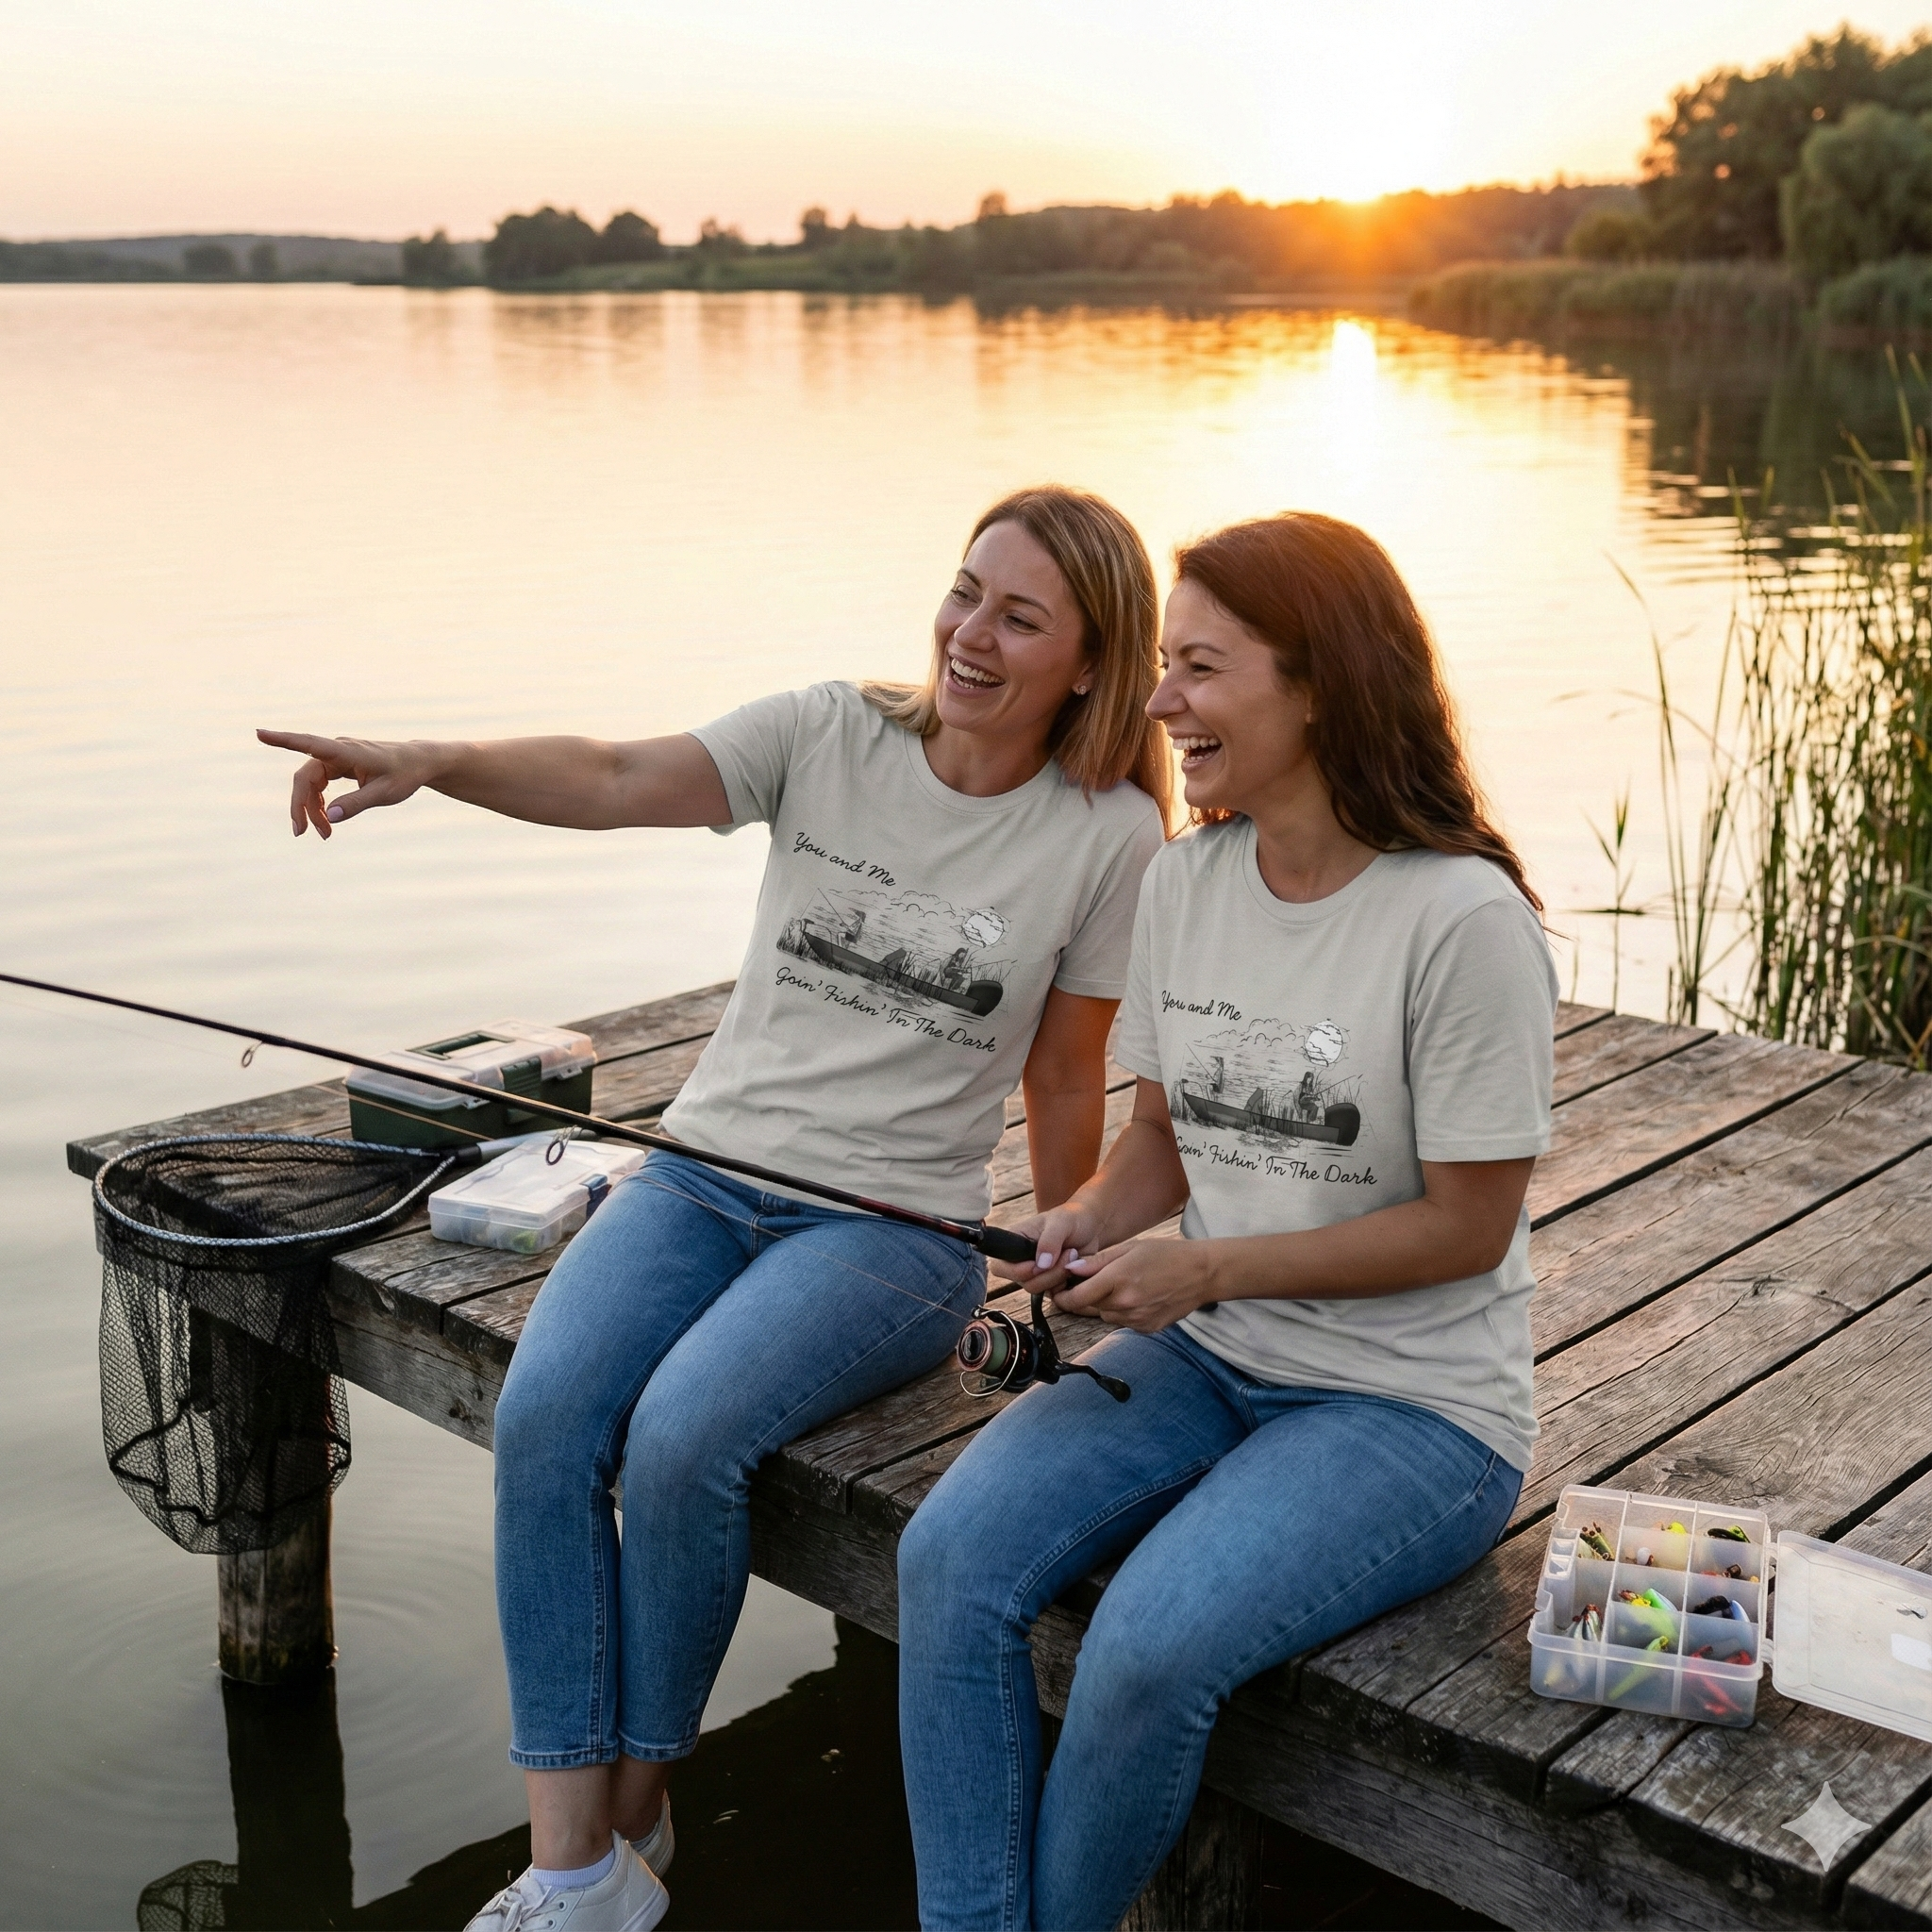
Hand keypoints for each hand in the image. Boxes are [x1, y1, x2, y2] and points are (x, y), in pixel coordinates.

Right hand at [258, 729, 435, 838]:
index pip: (310, 744)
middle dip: (301, 806)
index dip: (283, 740)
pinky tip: (325, 821)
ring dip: (312, 809)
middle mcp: (337, 750)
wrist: (418, 763)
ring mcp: (335, 757)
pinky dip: (319, 803)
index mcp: (347, 752)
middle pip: (305, 778)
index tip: (259, 733)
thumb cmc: (404, 775)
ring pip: (310, 784)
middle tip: (302, 833)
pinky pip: (319, 785)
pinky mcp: (337, 765)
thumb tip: (329, 818)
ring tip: (324, 834)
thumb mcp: (385, 794)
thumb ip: (357, 804)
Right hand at [986, 1200, 1103, 1286]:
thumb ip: (1049, 1240)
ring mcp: (1035, 1275)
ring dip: (1059, 1275)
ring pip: (1039, 1289)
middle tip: (1068, 1253)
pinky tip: (1075, 1267)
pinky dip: (1067, 1283)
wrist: (1091, 1227)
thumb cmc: (1072, 1218)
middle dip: (1048, 1272)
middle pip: (1023, 1282)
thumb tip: (1040, 1264)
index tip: (1038, 1264)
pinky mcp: (1050, 1284)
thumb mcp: (1061, 1222)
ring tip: (1073, 1255)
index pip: (999, 1267)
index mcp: (1014, 1242)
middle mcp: (1020, 1261)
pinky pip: (1054, 1294)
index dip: (1016, 1271)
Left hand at [1052, 1238, 1218, 1332]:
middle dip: (1085, 1297)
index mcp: (1117, 1279)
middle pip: (1089, 1307)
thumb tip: (1071, 1269)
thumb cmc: (1167, 1254)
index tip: (1059, 1291)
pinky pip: (1123, 1323)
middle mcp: (1125, 1303)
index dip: (1063, 1296)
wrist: (1202, 1274)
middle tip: (1092, 1282)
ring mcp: (1137, 1319)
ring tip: (1123, 1286)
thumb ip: (1098, 1261)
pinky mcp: (1147, 1329)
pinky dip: (1123, 1312)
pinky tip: (1138, 1296)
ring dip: (1105, 1305)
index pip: (1077, 1298)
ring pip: (1106, 1316)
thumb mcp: (1130, 1248)